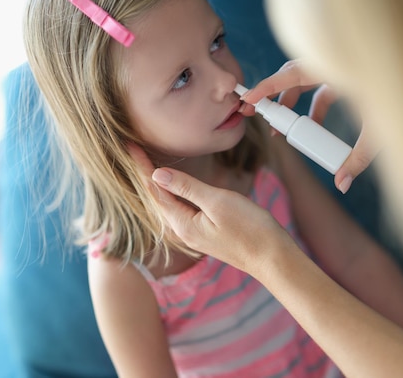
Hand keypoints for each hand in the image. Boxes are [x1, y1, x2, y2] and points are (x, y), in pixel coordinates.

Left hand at [128, 144, 296, 274]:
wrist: (273, 258)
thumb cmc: (250, 229)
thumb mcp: (218, 202)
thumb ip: (187, 188)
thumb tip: (157, 174)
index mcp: (181, 224)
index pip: (154, 190)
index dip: (142, 166)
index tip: (129, 145)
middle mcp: (182, 231)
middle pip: (155, 198)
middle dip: (143, 173)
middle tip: (131, 149)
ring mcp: (194, 233)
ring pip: (166, 205)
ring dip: (155, 184)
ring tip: (144, 164)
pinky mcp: (205, 232)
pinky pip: (179, 209)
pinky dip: (171, 194)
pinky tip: (171, 187)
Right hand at [241, 59, 378, 192]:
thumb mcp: (382, 131)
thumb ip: (359, 157)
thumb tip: (341, 185)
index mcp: (340, 68)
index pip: (293, 72)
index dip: (267, 86)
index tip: (246, 100)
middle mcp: (339, 64)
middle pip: (296, 75)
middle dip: (277, 99)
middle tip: (261, 119)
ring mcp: (347, 68)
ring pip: (311, 82)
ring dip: (297, 105)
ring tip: (288, 131)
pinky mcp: (354, 76)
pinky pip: (326, 88)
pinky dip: (317, 105)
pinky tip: (315, 126)